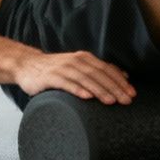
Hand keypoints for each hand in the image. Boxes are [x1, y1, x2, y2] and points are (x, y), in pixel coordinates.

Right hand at [13, 50, 137, 104]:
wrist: (27, 65)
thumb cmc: (56, 70)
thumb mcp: (77, 67)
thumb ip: (96, 70)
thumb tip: (122, 75)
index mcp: (85, 58)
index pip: (107, 69)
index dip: (120, 81)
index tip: (132, 93)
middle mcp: (76, 61)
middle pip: (99, 75)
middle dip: (114, 88)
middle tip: (126, 101)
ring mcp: (63, 68)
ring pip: (85, 79)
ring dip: (99, 90)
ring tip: (111, 101)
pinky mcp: (50, 77)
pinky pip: (66, 83)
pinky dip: (77, 89)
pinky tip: (86, 97)